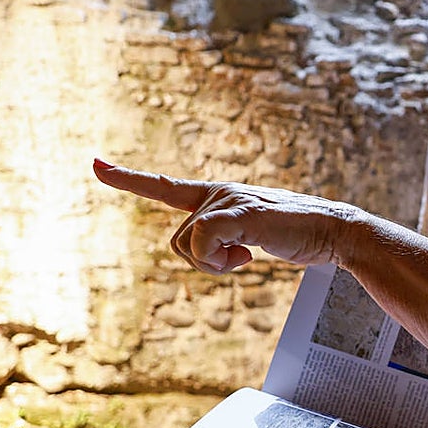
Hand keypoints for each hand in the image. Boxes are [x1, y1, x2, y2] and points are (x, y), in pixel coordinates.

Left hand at [92, 159, 358, 273]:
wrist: (333, 230)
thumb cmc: (294, 234)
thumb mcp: (252, 233)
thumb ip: (224, 235)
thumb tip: (204, 249)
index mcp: (217, 195)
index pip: (165, 186)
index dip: (128, 177)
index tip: (95, 164)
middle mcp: (217, 192)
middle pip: (178, 240)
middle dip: (204, 262)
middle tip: (241, 258)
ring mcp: (228, 199)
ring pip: (188, 246)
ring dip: (216, 263)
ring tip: (249, 253)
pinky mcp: (241, 213)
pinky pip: (203, 241)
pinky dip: (219, 258)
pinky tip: (250, 254)